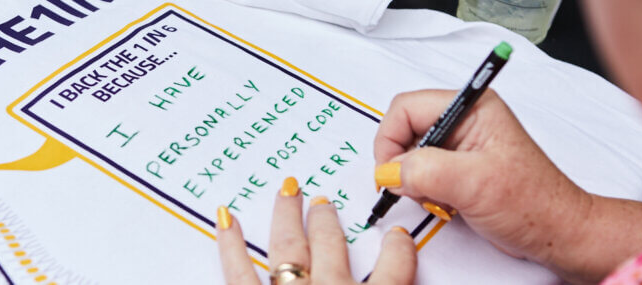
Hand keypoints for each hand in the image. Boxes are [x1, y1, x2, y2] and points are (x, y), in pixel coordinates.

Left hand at [216, 177, 417, 283]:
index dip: (400, 251)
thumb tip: (416, 276)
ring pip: (290, 248)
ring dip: (289, 218)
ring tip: (289, 194)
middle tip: (325, 204)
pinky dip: (229, 244)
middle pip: (333, 247)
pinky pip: (238, 273)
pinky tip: (225, 219)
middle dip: (327, 222)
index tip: (399, 238)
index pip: (397, 269)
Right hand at [373, 89, 590, 267]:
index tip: (390, 171)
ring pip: (411, 155)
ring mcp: (462, 146)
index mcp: (472, 107)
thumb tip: (388, 170)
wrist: (557, 232)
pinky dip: (425, 192)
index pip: (406, 108)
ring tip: (443, 198)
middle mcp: (465, 121)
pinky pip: (423, 174)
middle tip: (420, 188)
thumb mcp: (474, 183)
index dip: (390, 139)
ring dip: (416, 182)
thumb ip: (425, 170)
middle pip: (405, 131)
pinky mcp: (459, 168)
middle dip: (404, 164)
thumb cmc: (534, 203)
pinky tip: (447, 203)